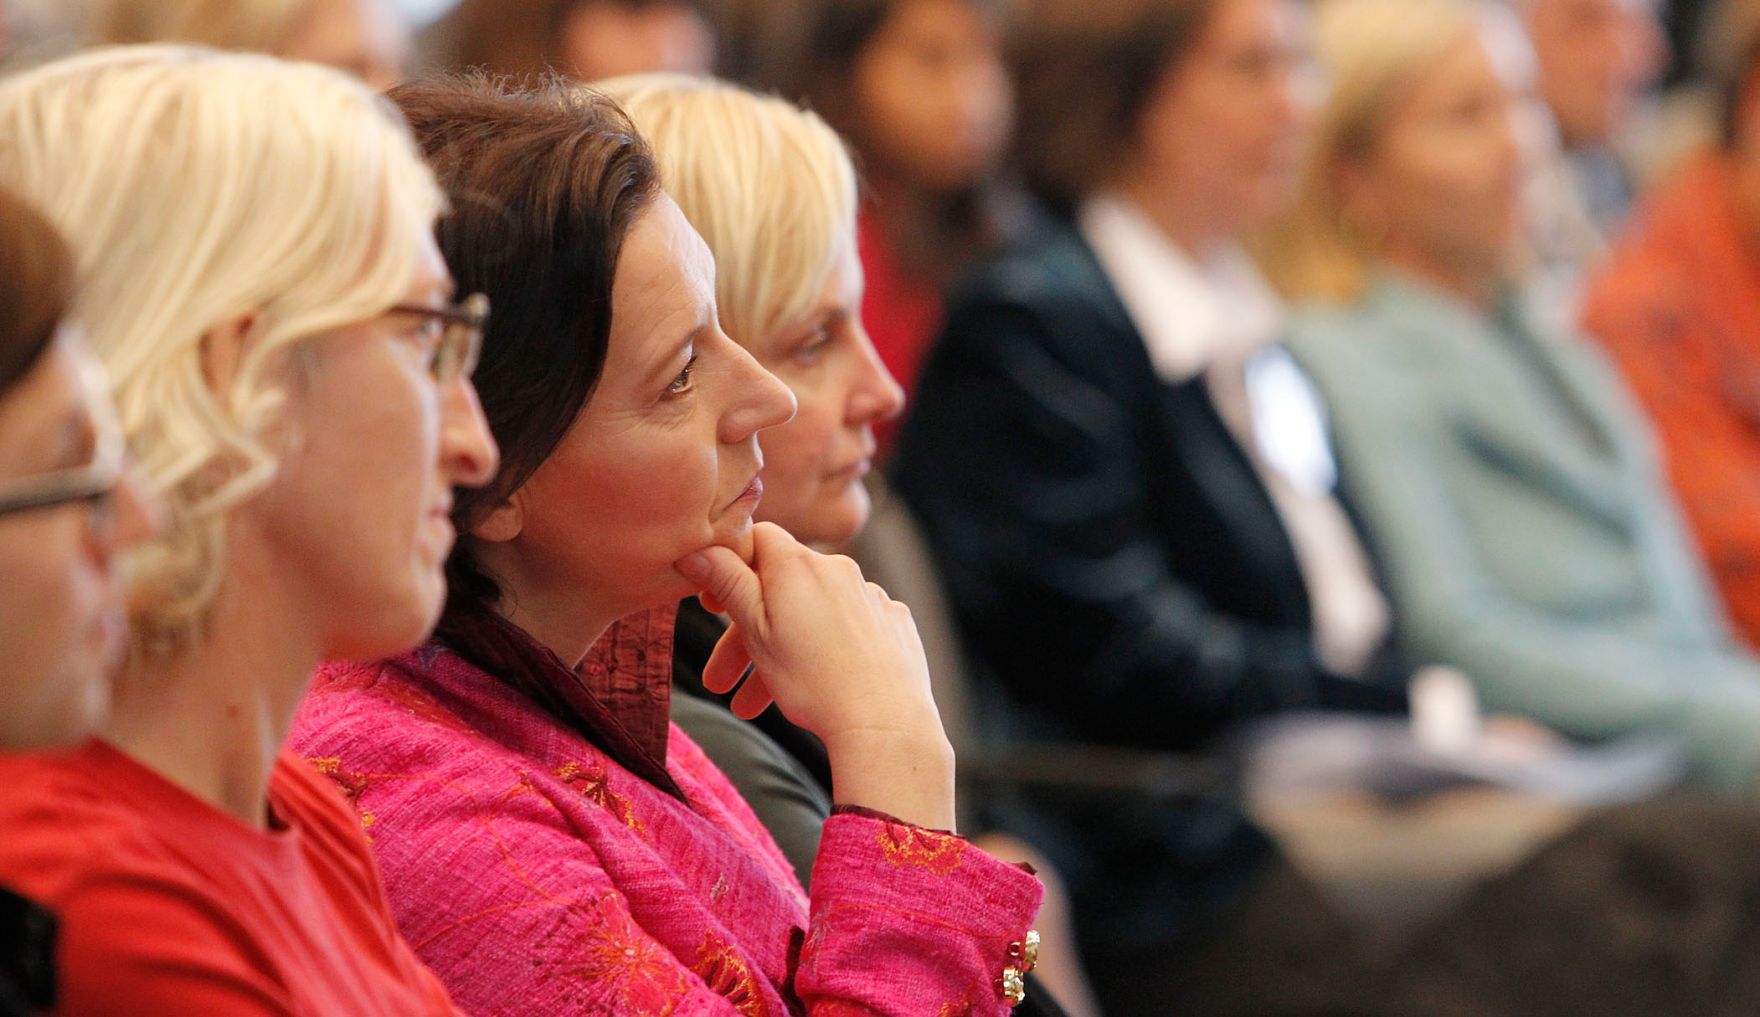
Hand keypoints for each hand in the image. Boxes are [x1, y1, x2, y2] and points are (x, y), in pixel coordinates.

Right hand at [676, 523, 954, 828]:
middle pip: (781, 587)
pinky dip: (830, 648)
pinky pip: (852, 627)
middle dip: (746, 633)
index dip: (731, 565)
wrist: (884, 722)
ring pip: (813, 615)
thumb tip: (698, 549)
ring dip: (781, 652)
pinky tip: (819, 682)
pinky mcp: (894, 623)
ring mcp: (870, 596)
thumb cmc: (813, 681)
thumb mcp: (756, 632)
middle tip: (719, 681)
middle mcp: (838, 569)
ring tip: (753, 707)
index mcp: (798, 565)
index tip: (713, 604)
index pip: (757, 539)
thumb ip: (728, 584)